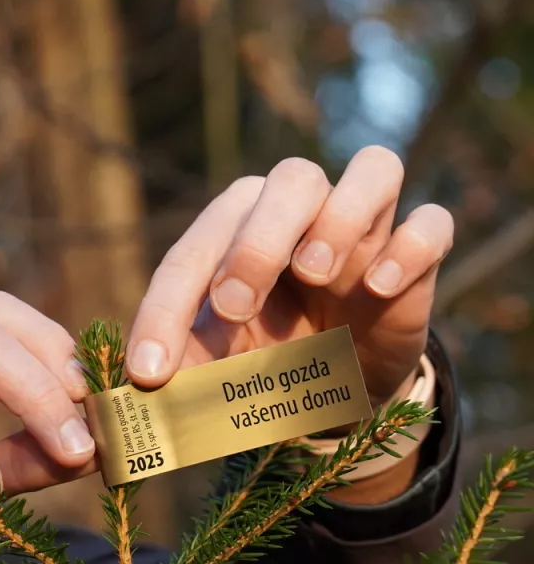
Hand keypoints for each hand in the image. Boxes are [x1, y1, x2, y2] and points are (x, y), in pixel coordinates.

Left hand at [124, 146, 452, 409]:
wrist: (338, 390)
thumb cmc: (264, 359)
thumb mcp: (217, 369)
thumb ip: (178, 370)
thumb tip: (130, 394)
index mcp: (236, 229)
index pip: (195, 251)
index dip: (164, 310)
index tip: (149, 370)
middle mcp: (301, 211)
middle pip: (292, 179)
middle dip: (257, 242)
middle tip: (235, 307)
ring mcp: (366, 229)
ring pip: (374, 169)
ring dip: (340, 218)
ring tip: (314, 274)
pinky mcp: (419, 258)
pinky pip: (432, 223)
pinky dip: (410, 247)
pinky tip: (377, 288)